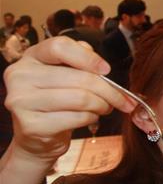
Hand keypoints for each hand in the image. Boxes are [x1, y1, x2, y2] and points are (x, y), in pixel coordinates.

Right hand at [4, 37, 135, 165]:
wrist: (35, 137)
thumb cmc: (55, 101)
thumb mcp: (63, 74)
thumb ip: (79, 61)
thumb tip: (102, 67)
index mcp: (31, 57)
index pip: (59, 46)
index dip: (88, 57)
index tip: (107, 70)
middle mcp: (20, 76)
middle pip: (79, 77)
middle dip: (109, 90)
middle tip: (122, 99)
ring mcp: (21, 101)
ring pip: (81, 99)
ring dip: (102, 105)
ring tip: (105, 107)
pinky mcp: (31, 125)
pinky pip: (77, 118)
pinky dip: (91, 118)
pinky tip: (90, 118)